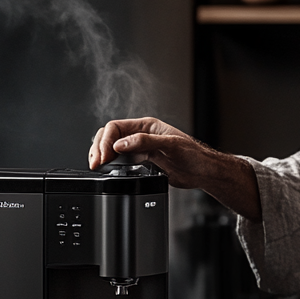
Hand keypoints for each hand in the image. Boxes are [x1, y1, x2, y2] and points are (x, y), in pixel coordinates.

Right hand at [90, 117, 207, 185]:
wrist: (203, 173)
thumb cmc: (195, 155)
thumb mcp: (171, 145)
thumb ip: (146, 142)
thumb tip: (121, 143)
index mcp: (147, 126)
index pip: (116, 127)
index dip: (106, 140)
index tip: (104, 155)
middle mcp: (142, 135)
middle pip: (110, 136)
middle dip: (99, 148)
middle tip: (96, 162)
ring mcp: (141, 149)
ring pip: (113, 148)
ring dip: (103, 156)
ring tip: (98, 166)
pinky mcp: (142, 163)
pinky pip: (121, 161)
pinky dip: (111, 165)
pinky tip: (109, 171)